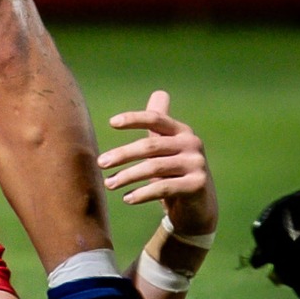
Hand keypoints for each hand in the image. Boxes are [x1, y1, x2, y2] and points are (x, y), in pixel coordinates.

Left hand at [100, 90, 216, 236]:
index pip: (155, 118)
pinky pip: (163, 188)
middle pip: (149, 146)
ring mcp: (197, 165)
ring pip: (154, 167)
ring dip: (127, 176)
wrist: (199, 206)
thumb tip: (160, 92)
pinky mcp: (197, 186)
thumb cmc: (174, 170)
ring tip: (109, 184)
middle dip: (122, 155)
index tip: (111, 123)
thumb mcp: (167, 146)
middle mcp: (192, 144)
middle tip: (101, 163)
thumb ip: (159, 124)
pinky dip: (142, 193)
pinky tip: (127, 198)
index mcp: (182, 130)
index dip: (133, 118)